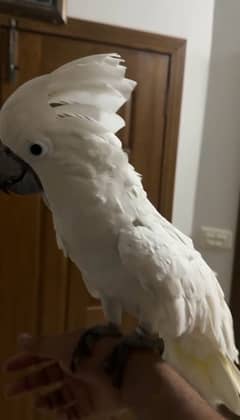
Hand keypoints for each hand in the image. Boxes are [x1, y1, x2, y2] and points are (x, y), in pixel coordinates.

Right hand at [2, 331, 125, 418]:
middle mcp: (76, 366)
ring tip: (38, 402)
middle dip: (29, 382)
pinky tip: (54, 412)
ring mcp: (83, 386)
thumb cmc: (93, 354)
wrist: (126, 373)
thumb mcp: (64, 346)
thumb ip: (41, 345)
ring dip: (45, 399)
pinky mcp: (91, 404)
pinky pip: (72, 412)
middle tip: (10, 390)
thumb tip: (20, 337)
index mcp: (71, 348)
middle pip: (48, 375)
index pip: (44, 353)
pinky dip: (62, 413)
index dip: (25, 359)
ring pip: (57, 395)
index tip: (7, 368)